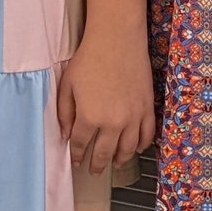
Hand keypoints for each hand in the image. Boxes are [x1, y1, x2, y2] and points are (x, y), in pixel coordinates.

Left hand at [57, 7, 154, 170]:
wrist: (117, 39)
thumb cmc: (88, 59)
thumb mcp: (67, 85)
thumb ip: (64, 113)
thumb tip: (66, 135)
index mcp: (90, 118)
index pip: (81, 145)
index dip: (77, 155)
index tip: (76, 161)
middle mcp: (113, 123)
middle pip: (104, 152)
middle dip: (97, 164)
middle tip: (94, 171)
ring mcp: (133, 117)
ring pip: (128, 149)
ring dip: (120, 159)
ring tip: (114, 163)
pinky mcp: (147, 108)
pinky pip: (147, 134)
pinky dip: (141, 145)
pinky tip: (136, 148)